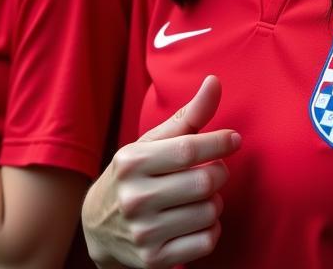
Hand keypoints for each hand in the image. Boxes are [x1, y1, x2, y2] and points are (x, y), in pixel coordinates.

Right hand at [82, 76, 239, 268]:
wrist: (98, 225)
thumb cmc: (134, 174)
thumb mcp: (151, 142)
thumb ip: (187, 116)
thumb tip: (215, 81)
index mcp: (131, 162)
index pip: (188, 149)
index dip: (218, 142)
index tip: (234, 139)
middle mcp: (134, 197)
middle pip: (204, 182)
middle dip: (219, 172)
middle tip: (215, 169)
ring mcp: (143, 232)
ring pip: (209, 212)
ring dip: (215, 202)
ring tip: (202, 196)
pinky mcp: (154, 260)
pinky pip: (205, 242)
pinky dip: (211, 229)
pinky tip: (197, 220)